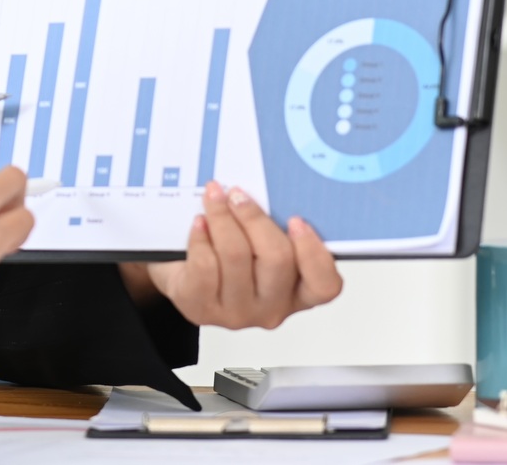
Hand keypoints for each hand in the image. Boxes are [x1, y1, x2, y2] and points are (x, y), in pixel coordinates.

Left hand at [126, 181, 342, 328]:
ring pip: (236, 256)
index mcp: (298, 292)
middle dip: (254, 217)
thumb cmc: (225, 254)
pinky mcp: (202, 309)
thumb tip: (267, 193)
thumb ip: (273, 225)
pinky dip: (200, 237)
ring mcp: (238, 313)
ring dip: (222, 218)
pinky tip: (199, 223)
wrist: (181, 274)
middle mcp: (273, 308)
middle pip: (277, 259)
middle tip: (237, 194)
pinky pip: (205, 265)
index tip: (297, 219)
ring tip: (213, 199)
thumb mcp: (257, 239)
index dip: (314, 252)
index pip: (324, 285)